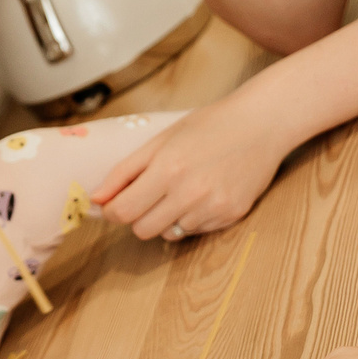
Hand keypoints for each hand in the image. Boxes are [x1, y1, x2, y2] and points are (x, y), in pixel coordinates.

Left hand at [93, 93, 290, 240]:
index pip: (123, 211)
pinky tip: (205, 193)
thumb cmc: (209, 126)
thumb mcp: (161, 140)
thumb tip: (96, 199)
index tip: (114, 204)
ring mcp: (212, 208)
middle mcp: (189, 193)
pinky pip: (195, 231)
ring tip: (184, 189)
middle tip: (149, 196)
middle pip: (142, 230)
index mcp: (167, 169)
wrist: (261, 124)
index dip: (112, 211)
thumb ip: (125, 172)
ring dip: (167, 218)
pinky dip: (192, 218)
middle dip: (138, 217)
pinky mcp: (231, 216)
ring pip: (169, 234)